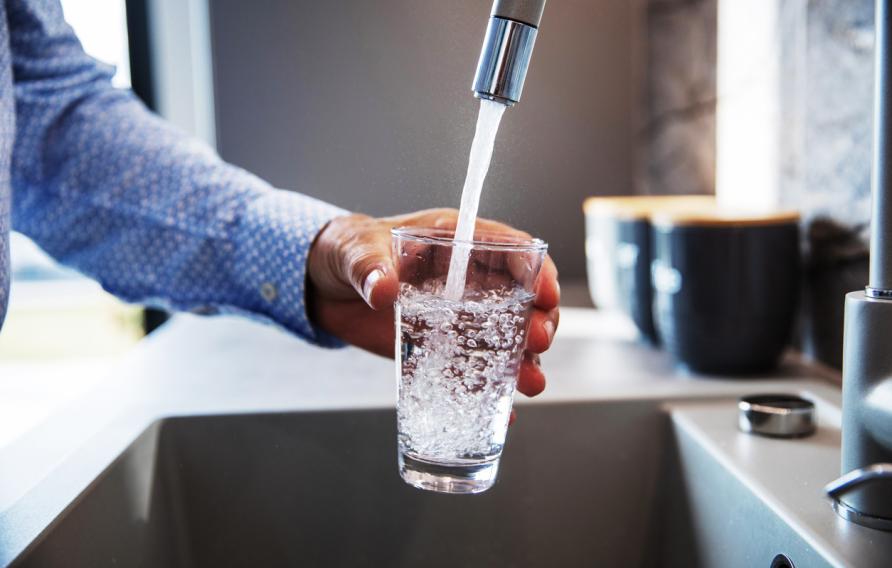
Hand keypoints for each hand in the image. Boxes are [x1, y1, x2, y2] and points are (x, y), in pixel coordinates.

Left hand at [307, 208, 559, 401]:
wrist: (323, 287)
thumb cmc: (346, 252)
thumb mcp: (355, 251)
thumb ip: (368, 267)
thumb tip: (383, 289)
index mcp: (455, 242)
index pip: (509, 249)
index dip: (535, 269)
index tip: (546, 293)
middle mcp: (466, 280)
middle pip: (520, 298)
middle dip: (537, 320)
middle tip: (538, 342)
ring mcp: (457, 317)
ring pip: (505, 338)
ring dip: (523, 360)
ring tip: (531, 383)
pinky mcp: (440, 347)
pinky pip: (471, 369)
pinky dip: (488, 390)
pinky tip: (503, 413)